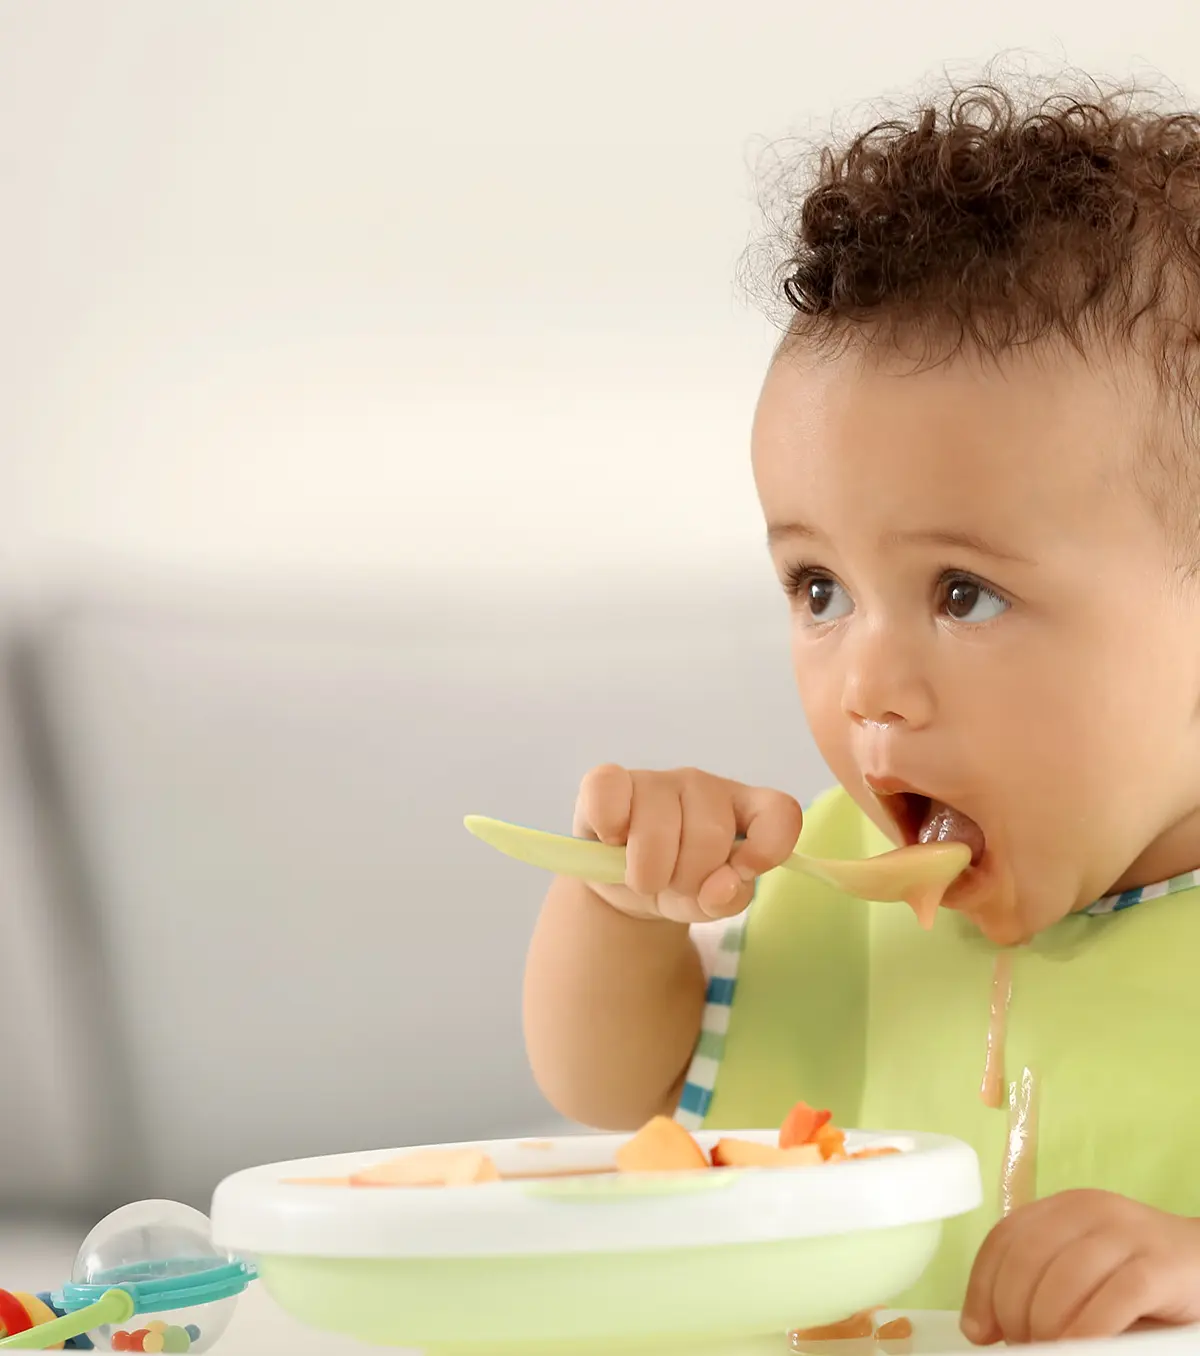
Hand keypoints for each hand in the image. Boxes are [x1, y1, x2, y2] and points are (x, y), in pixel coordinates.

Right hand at [571, 764, 802, 923]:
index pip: (779, 810)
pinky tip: (612, 840)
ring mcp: (656, 779)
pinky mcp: (609, 780)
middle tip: (674, 885)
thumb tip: (720, 886)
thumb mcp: (710, 903)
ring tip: (643, 876)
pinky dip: (609, 827)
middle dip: (689, 879)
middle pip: (710, 834)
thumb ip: (727, 898)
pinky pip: (607, 792)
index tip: (742, 873)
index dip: (767, 848)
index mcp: (742, 808)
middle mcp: (703, 786)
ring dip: (647, 872)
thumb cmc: (679, 884)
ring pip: (658, 827)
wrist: (625, 885)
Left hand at [961, 1189, 1199, 1344]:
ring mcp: (1129, 1234)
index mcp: (1063, 1209)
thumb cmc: (1138, 1282)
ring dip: (1047, 1326)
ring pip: (1066, 1277)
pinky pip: (1115, 1298)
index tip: (978, 1331)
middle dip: (1014, 1312)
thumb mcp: (1081, 1274)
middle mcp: (1091, 1210)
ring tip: (1050, 1350)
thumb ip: (1038, 1287)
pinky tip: (1079, 1349)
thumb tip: (982, 1329)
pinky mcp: (1162, 1267)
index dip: (982, 1287)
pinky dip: (1089, 1330)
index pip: (1004, 1239)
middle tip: (1023, 1345)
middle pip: (1028, 1257)